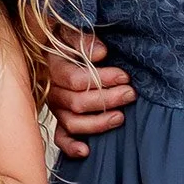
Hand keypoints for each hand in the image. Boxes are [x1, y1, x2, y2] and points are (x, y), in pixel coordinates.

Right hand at [42, 32, 134, 160]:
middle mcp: (52, 91)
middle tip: (130, 94)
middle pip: (77, 103)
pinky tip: (86, 151)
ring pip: (72, 123)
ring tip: (120, 117)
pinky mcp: (60, 121)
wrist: (53, 50)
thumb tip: (100, 53)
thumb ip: (84, 40)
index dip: (102, 79)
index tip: (124, 76)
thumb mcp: (72, 33)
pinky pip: (61, 138)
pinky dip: (71, 147)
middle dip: (107, 99)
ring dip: (97, 123)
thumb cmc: (67, 43)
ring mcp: (56, 109)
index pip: (75, 80)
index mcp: (53, 68)